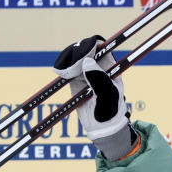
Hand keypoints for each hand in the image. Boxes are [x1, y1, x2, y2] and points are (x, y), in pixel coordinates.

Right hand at [53, 35, 135, 158]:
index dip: (93, 45)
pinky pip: (66, 69)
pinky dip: (62, 68)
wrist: (101, 127)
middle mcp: (98, 67)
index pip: (102, 49)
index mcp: (111, 68)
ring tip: (66, 70)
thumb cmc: (111, 111)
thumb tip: (87, 61)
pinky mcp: (74, 80)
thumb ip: (99, 78)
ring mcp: (85, 73)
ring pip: (74, 58)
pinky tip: (60, 71)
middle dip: (77, 52)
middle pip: (85, 50)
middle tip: (73, 62)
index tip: (85, 49)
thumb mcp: (108, 95)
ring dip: (68, 60)